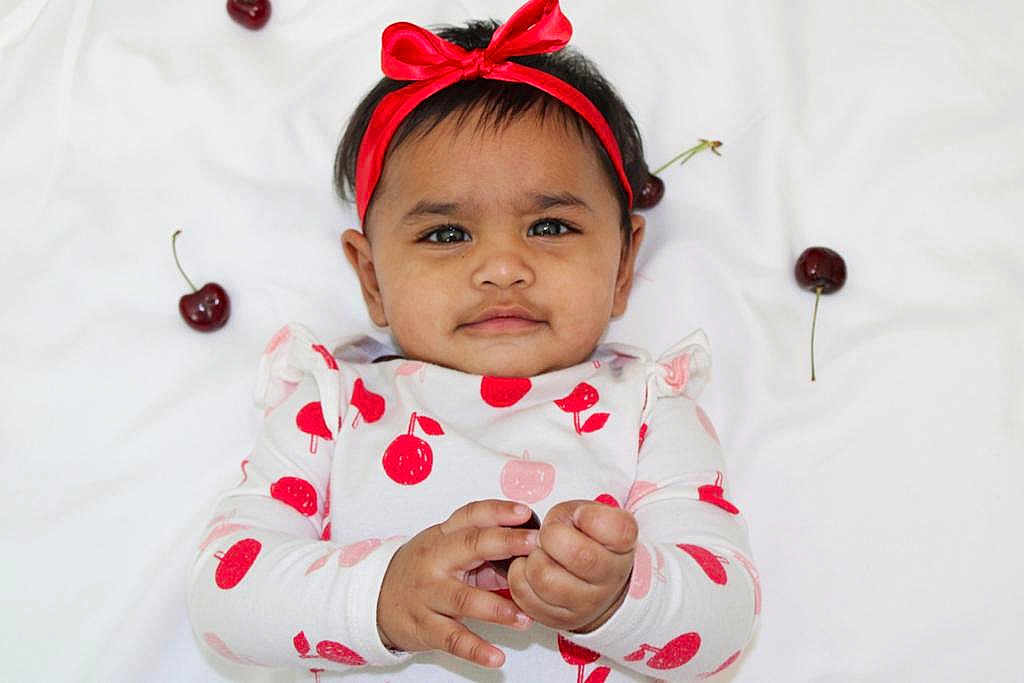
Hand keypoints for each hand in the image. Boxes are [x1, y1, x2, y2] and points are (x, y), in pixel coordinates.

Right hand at [376, 500, 538, 667]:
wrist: (375, 601)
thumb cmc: (422, 570)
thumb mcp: (445, 550)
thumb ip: (483, 550)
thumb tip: (525, 555)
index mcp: (443, 536)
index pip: (471, 516)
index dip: (498, 512)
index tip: (525, 512)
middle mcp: (435, 561)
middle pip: (471, 546)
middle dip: (505, 544)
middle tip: (535, 548)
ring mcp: (428, 594)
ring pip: (464, 599)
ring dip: (498, 609)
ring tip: (525, 618)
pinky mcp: (424, 627)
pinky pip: (452, 639)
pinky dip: (475, 650)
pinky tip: (496, 658)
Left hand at [508, 500, 636, 633]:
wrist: (590, 580)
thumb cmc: (586, 539)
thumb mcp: (588, 514)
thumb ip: (577, 514)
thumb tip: (553, 530)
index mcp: (623, 545)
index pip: (617, 529)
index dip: (590, 516)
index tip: (580, 516)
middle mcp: (610, 579)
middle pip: (578, 555)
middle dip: (552, 536)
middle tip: (551, 534)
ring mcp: (586, 605)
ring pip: (544, 578)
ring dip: (533, 558)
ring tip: (541, 553)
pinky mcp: (558, 619)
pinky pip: (524, 594)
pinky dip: (519, 574)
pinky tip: (532, 568)